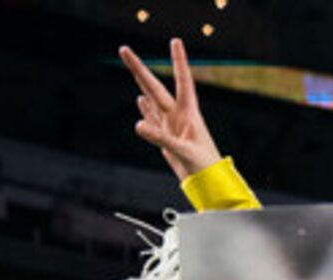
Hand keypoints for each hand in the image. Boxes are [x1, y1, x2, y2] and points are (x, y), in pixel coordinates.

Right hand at [120, 39, 223, 183]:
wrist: (208, 184)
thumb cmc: (204, 167)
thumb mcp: (183, 151)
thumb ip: (161, 138)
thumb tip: (137, 125)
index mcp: (189, 114)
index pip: (183, 81)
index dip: (179, 61)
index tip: (175, 41)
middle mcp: (179, 116)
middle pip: (155, 87)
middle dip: (139, 68)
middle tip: (124, 49)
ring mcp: (171, 126)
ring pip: (152, 100)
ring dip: (140, 83)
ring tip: (131, 65)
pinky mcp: (165, 139)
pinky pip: (152, 120)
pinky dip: (145, 110)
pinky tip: (140, 100)